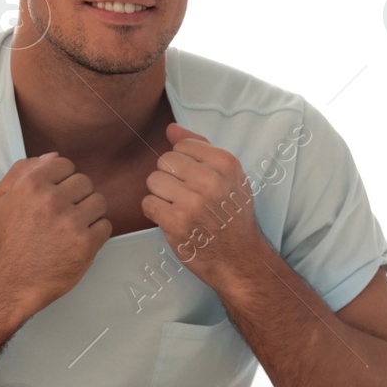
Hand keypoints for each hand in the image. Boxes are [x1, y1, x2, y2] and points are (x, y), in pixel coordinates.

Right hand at [0, 153, 110, 310]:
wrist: (12, 281)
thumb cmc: (6, 241)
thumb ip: (21, 171)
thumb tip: (52, 157)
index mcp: (31, 184)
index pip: (65, 164)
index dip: (64, 179)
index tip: (58, 194)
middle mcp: (52, 200)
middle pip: (85, 182)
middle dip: (78, 196)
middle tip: (66, 213)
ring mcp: (71, 222)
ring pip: (99, 202)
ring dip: (90, 213)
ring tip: (75, 226)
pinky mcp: (86, 243)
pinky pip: (106, 225)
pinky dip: (97, 233)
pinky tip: (81, 240)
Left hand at [143, 123, 264, 282]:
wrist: (238, 258)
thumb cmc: (231, 214)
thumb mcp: (229, 177)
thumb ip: (200, 148)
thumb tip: (171, 128)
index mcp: (226, 164)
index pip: (182, 145)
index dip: (183, 163)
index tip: (195, 180)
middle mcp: (211, 180)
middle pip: (165, 161)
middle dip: (169, 177)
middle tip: (184, 195)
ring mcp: (193, 202)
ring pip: (153, 180)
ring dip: (160, 195)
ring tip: (177, 206)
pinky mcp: (176, 223)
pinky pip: (148, 203)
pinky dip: (155, 212)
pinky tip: (171, 219)